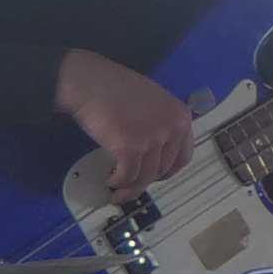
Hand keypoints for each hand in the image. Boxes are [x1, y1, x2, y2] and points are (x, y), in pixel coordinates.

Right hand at [53, 50, 195, 193]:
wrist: (88, 82)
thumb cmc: (114, 88)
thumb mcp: (152, 101)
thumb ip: (161, 123)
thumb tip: (156, 152)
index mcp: (181, 116)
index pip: (184, 156)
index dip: (168, 170)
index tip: (155, 176)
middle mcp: (173, 128)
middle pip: (165, 169)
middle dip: (147, 181)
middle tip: (132, 184)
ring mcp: (153, 138)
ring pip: (146, 176)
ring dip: (130, 187)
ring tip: (117, 191)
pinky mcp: (131, 147)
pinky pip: (128, 175)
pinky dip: (118, 182)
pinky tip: (110, 180)